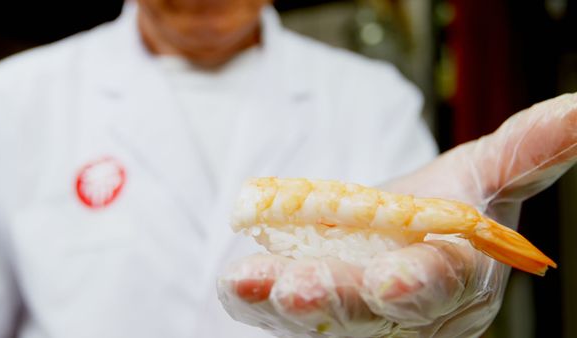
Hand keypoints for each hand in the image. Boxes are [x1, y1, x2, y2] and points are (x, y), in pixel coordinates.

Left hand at [217, 93, 576, 336]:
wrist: (392, 232)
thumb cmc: (442, 208)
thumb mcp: (486, 174)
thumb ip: (529, 150)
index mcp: (454, 278)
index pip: (438, 285)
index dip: (416, 284)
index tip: (390, 282)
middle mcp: (403, 311)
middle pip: (368, 312)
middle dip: (336, 300)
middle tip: (297, 289)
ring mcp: (353, 317)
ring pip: (317, 318)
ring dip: (280, 303)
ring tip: (247, 283)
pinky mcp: (308, 313)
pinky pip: (278, 311)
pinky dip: (254, 299)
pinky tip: (234, 283)